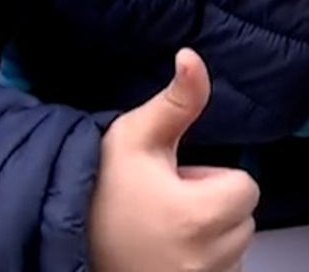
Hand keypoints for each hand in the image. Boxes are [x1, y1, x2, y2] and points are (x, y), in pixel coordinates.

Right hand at [89, 49, 258, 271]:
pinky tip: (167, 253)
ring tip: (163, 229)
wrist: (62, 239)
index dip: (214, 180)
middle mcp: (203, 259)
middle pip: (243, 219)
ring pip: (233, 248)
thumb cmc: (100, 188)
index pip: (246, 188)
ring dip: (210, 237)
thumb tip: (192, 57)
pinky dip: (203, 261)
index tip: (178, 182)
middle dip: (214, 207)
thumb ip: (177, 100)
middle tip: (166, 204)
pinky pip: (220, 271)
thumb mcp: (135, 137)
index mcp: (197, 217)